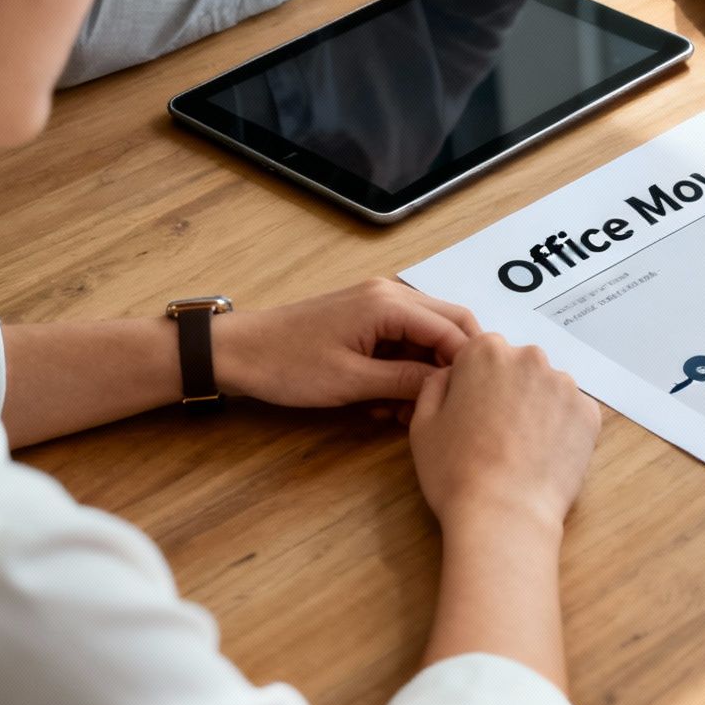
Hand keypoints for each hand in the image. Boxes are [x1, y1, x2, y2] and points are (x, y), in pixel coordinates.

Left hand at [214, 279, 477, 407]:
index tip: (467, 399)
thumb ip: (406, 380)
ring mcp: (377, 304)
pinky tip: (384, 400)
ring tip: (401, 410)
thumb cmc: (286, 364)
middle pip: (448, 325)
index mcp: (389, 303)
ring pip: (426, 337)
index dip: (465, 365)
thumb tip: (448, 384)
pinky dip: (402, 370)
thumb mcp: (352, 381)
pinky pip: (402, 342)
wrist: (237, 352)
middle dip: (448, 367)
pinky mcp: (365, 319)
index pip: (454, 329)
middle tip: (441, 404)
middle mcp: (389, 295)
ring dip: (423, 373)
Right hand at [408, 334, 600, 530]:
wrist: (504, 514)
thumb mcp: (423, 424)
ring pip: (547, 390)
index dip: (473, 385)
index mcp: (486, 352)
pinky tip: (543, 457)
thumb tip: (451, 375)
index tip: (471, 414)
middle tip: (495, 435)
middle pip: (517, 369)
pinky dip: (560, 430)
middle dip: (508, 392)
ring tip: (520, 450)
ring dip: (536, 410)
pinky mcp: (589, 414)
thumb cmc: (456, 471)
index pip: (480, 355)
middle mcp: (530, 358)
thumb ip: (435, 385)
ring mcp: (565, 385)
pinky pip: (571, 414)